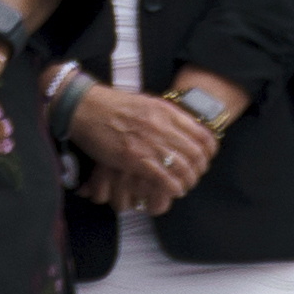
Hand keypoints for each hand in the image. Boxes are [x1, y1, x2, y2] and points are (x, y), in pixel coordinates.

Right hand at [67, 84, 210, 212]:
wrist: (84, 106)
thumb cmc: (111, 105)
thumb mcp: (145, 102)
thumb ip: (165, 115)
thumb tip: (182, 129)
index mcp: (165, 111)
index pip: (203, 135)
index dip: (209, 152)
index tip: (205, 159)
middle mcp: (161, 126)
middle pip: (196, 155)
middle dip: (198, 170)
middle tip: (193, 177)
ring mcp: (149, 142)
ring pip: (183, 168)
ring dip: (187, 182)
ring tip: (183, 186)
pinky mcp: (135, 158)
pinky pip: (165, 178)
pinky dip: (173, 188)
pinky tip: (173, 190)